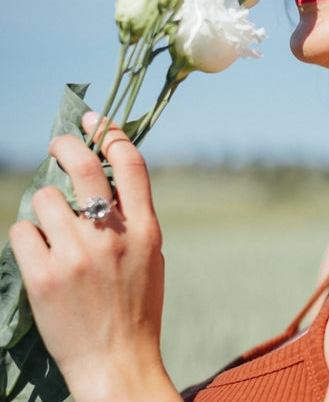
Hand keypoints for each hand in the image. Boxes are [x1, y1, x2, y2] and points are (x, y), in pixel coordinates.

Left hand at [8, 112, 178, 401]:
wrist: (116, 361)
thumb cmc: (136, 306)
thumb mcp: (152, 255)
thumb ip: (134, 217)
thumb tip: (106, 180)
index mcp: (145, 228)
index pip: (130, 164)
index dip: (112, 133)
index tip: (97, 120)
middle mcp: (112, 235)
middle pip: (84, 166)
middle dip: (67, 144)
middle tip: (58, 142)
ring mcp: (76, 254)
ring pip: (45, 199)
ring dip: (44, 206)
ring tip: (51, 228)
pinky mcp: (43, 276)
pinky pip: (22, 232)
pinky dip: (26, 237)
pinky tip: (38, 252)